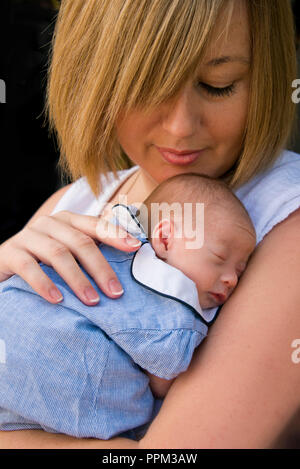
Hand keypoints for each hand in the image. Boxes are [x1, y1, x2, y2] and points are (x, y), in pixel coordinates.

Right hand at [0, 211, 140, 304]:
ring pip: (58, 253)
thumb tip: (130, 257)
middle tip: (115, 292)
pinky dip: (45, 284)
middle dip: (100, 268)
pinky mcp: (9, 253)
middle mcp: (49, 224)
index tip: (136, 248)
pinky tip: (58, 300)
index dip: (116, 235)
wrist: (3, 265)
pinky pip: (29, 267)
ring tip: (92, 301)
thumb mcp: (68, 252)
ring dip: (78, 279)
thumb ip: (91, 251)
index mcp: (67, 221)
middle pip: (80, 242)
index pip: (95, 225)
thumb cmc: (44, 261)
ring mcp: (28, 236)